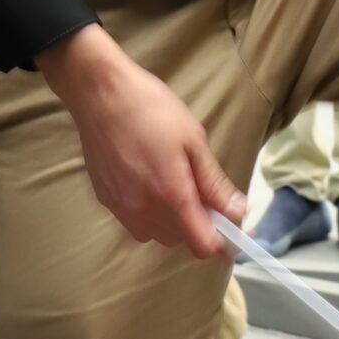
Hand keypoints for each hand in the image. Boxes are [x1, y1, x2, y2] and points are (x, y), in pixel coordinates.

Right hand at [40, 26, 243, 257]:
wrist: (99, 94)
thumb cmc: (152, 109)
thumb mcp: (193, 139)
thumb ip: (214, 182)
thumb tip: (238, 210)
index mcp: (171, 194)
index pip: (201, 245)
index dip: (221, 243)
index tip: (232, 228)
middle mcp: (144, 211)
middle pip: (179, 241)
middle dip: (195, 225)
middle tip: (200, 191)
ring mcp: (121, 208)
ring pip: (154, 234)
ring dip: (170, 222)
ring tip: (172, 185)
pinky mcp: (104, 200)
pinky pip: (133, 221)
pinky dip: (147, 213)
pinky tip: (147, 182)